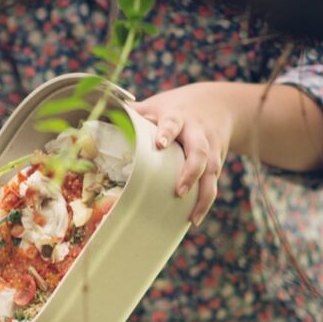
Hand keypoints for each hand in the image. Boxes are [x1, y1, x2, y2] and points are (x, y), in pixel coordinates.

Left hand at [130, 82, 234, 226]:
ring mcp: (211, 149)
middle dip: (191, 172)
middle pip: (200, 151)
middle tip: (179, 192)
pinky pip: (213, 183)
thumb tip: (101, 116)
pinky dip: (205, 202)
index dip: (167, 133)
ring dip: (202, 195)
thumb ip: (135, 113)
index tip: (160, 144)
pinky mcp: (217, 162)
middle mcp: (198, 133)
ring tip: (192, 218)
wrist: (221, 104)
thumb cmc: (178, 107)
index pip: (173, 123)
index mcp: (178, 117)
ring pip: (212, 171)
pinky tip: (195, 218)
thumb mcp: (157, 105)